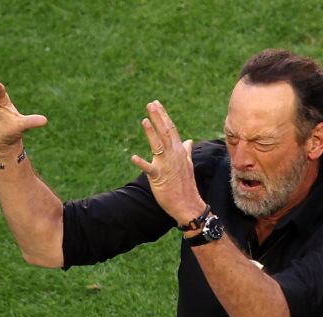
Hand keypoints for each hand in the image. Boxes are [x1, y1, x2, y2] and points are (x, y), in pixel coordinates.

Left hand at [130, 101, 206, 225]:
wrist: (188, 205)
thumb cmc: (186, 186)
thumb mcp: (187, 165)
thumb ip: (186, 152)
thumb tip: (188, 141)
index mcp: (179, 152)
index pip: (171, 129)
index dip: (163, 116)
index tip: (157, 104)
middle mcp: (174, 156)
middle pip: (165, 133)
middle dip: (158, 118)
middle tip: (151, 104)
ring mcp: (166, 166)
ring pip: (158, 146)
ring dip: (151, 133)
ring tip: (145, 120)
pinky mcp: (159, 178)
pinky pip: (149, 169)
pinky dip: (142, 163)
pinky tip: (133, 157)